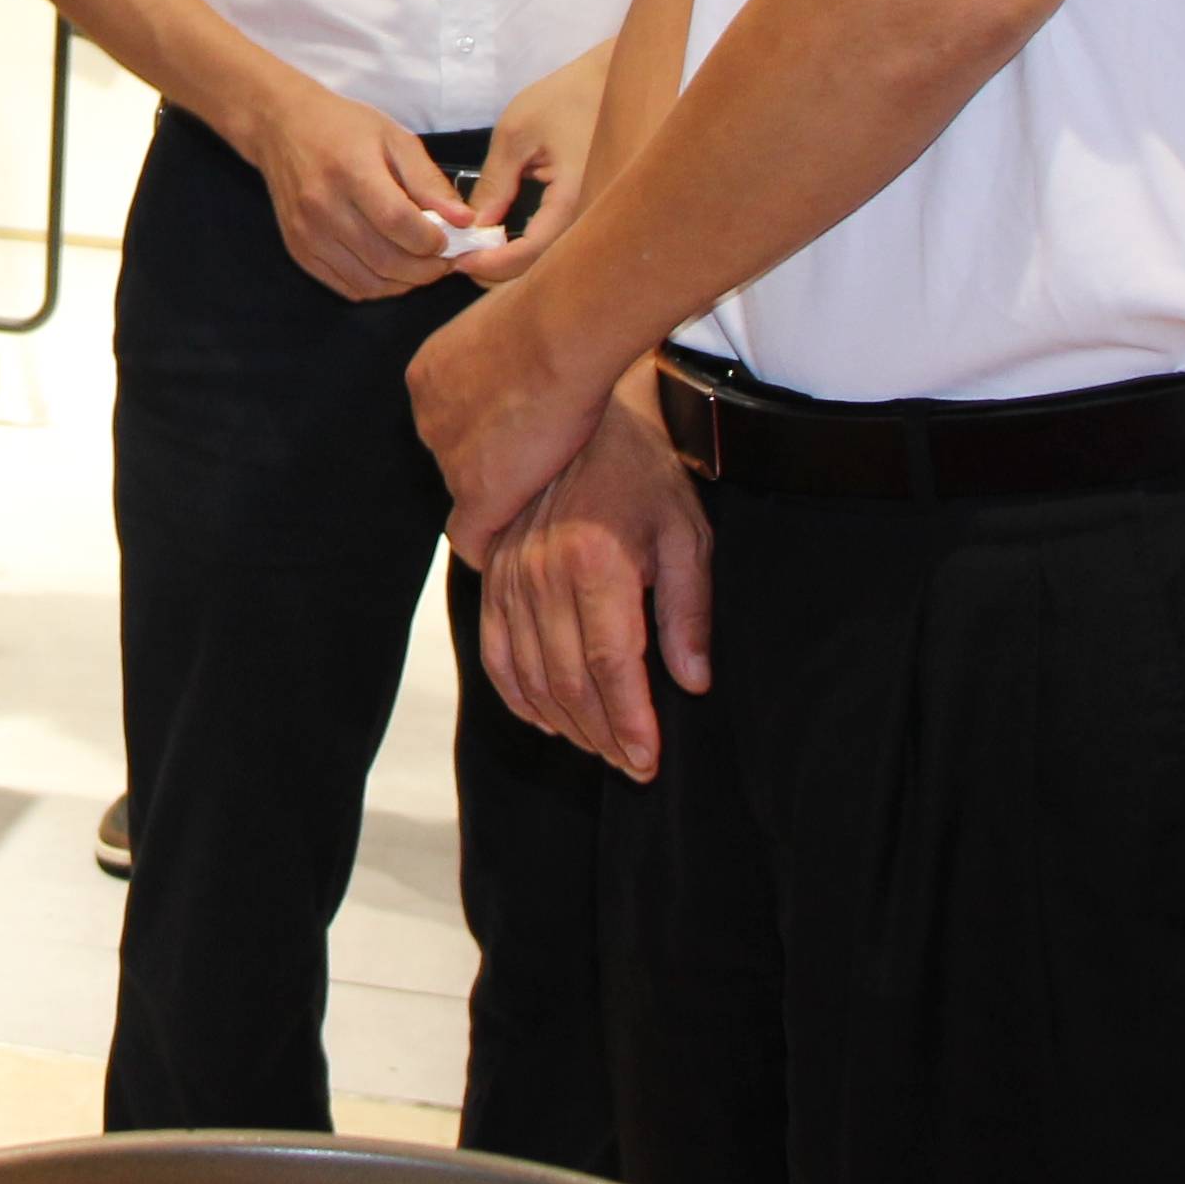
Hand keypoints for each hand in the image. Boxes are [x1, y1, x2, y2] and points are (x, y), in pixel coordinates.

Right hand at [245, 81, 477, 301]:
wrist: (282, 128)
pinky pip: (348, 287)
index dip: (432, 239)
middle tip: (445, 259)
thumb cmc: (344, 127)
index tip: (450, 237)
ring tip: (422, 265)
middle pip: (386, 260)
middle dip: (427, 269)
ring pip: (369, 282)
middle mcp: (323, 207)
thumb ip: (429, 181)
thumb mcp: (394, 138)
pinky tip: (392, 268)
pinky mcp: (299, 251)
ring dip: (405, 283)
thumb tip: (464, 221)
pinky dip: (379, 287)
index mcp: (350, 171)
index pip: (398, 222)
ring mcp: (307, 234)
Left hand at [409, 270, 619, 564]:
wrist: (563, 327)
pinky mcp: (478, 493)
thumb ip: (503, 340)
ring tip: (533, 502)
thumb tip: (523, 331)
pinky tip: (502, 552)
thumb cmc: (552, 307)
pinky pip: (470, 538)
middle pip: (454, 454)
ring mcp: (449, 458)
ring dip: (496, 497)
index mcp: (428, 372)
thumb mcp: (509, 313)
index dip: (484, 428)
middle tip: (532, 465)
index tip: (514, 431)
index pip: (449, 416)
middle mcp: (427, 417)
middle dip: (487, 461)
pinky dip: (486, 547)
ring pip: (466, 492)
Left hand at [451, 41, 613, 286]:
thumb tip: (472, 227)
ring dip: (513, 265)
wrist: (612, 82)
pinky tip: (502, 241)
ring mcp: (594, 217)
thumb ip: (495, 183)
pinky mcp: (591, 212)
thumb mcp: (516, 134)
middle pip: (543, 268)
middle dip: (499, 272)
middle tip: (460, 260)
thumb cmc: (566, 98)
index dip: (492, 263)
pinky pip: (559, 244)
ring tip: (475, 253)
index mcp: (574, 197)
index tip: (458, 260)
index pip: (532, 253)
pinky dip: (529, 250)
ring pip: (551, 261)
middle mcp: (590, 216)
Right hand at [475, 377, 713, 779]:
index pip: (613, 667)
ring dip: (564, 724)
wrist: (586, 419)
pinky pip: (495, 651)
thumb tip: (692, 683)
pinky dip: (516, 694)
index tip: (648, 760)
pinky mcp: (492, 576)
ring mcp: (509, 575)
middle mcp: (542, 572)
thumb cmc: (646, 477)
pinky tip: (545, 719)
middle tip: (630, 764)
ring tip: (600, 747)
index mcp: (595, 562)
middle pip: (569, 681)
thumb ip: (689, 612)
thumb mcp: (688, 537)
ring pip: (531, 675)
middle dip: (602, 735)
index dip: (630, 722)